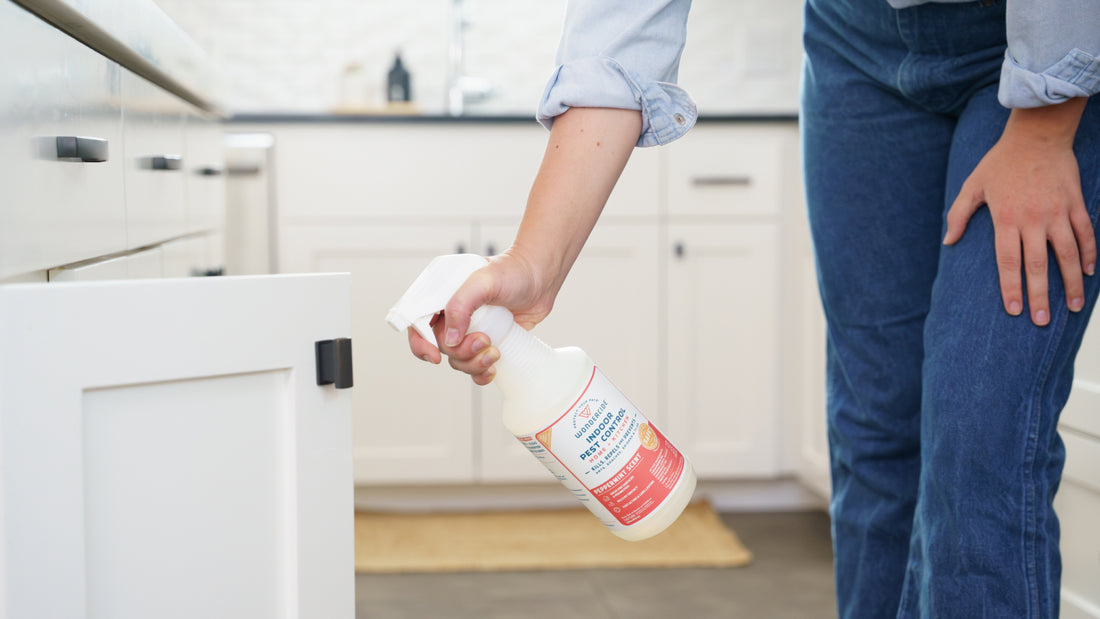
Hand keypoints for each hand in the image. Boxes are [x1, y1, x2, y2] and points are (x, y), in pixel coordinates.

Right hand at [407, 249, 555, 384]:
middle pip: (440, 346)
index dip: (421, 343)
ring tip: (494, 352)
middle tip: (484, 340)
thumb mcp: (483, 280)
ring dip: (473, 363)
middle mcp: (452, 314)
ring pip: (457, 360)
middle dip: (461, 351)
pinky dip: (480, 373)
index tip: (435, 356)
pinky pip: (474, 366)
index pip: (417, 323)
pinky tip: (492, 368)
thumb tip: (450, 338)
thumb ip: (461, 305)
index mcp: (441, 295)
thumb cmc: (513, 271)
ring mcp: (469, 329)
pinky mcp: (486, 342)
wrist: (541, 277)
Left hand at [944, 99, 1093, 325]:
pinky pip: (1085, 234)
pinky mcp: (1075, 203)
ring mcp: (1057, 212)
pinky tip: (1087, 274)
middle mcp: (1033, 219)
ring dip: (1070, 283)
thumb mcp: (972, 186)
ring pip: (1067, 254)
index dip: (1011, 288)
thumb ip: (958, 215)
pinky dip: (1088, 254)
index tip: (1014, 311)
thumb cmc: (1000, 162)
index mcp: (1005, 218)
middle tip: (1042, 322)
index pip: (1008, 262)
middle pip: (1038, 264)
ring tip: (1071, 308)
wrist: (1037, 135)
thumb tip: (947, 241)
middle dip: (1040, 295)